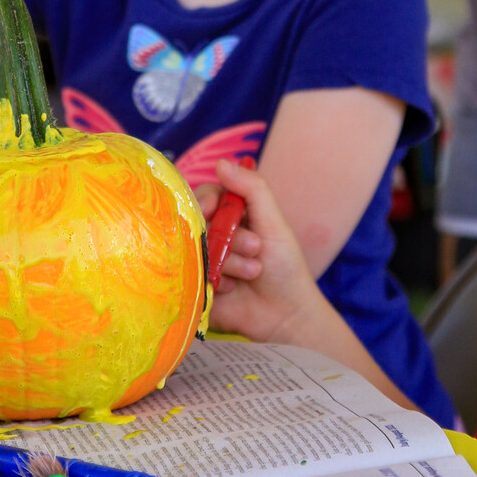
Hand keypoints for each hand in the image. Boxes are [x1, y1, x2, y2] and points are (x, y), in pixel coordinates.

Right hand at [195, 160, 325, 343]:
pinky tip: (233, 289)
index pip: (204, 195)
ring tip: (253, 271)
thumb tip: (221, 162)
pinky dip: (216, 280)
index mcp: (229, 215)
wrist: (285, 314)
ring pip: (196, 249)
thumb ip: (252, 189)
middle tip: (256, 248)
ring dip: (229, 261)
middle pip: (198, 222)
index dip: (204, 200)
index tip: (211, 208)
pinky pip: (191, 274)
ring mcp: (201, 261)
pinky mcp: (194, 286)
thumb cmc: (284, 265)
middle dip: (230, 236)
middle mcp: (211, 235)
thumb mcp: (273, 222)